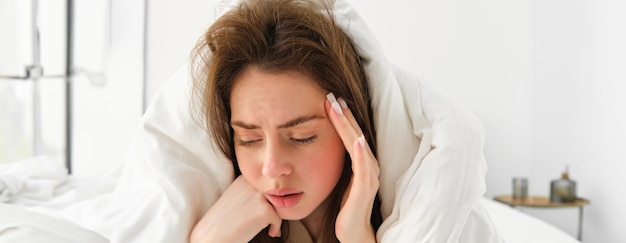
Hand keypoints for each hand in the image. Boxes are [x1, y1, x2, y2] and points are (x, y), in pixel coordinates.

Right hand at [190, 176, 281, 242]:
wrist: (212, 236)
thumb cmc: (223, 220)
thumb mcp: (235, 197)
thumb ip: (250, 192)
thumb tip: (274, 194)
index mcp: (244, 178)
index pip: (265, 184)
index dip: (268, 199)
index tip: (263, 210)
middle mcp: (252, 184)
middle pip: (274, 193)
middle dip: (274, 207)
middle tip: (267, 220)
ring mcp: (259, 196)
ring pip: (279, 205)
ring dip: (275, 217)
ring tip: (268, 227)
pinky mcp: (265, 210)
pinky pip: (279, 218)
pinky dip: (276, 227)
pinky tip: (269, 233)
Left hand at [325, 93, 378, 242]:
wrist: (352, 231)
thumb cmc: (344, 206)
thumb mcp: (336, 178)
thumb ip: (332, 161)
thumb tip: (315, 144)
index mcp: (360, 161)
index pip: (349, 133)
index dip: (340, 116)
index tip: (328, 98)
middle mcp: (368, 165)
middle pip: (354, 133)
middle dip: (343, 114)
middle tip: (331, 94)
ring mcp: (369, 176)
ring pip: (358, 145)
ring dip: (349, 126)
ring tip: (340, 109)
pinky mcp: (366, 188)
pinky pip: (364, 168)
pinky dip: (362, 153)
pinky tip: (358, 140)